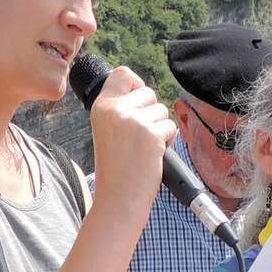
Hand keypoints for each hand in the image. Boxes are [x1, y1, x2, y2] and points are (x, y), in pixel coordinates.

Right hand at [87, 65, 176, 211]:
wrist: (119, 197)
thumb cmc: (116, 168)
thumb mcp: (106, 130)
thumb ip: (119, 109)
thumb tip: (143, 91)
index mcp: (101, 107)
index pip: (122, 74)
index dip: (136, 83)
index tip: (138, 100)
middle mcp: (116, 110)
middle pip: (148, 92)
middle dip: (151, 112)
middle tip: (140, 136)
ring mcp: (134, 122)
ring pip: (162, 110)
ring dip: (160, 128)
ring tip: (145, 147)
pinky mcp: (152, 135)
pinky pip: (170, 126)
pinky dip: (168, 140)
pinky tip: (153, 154)